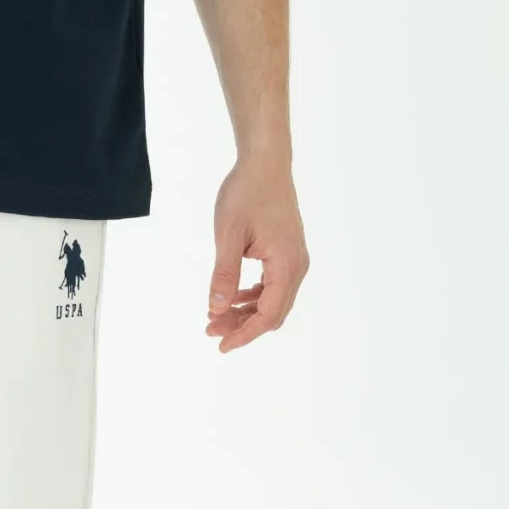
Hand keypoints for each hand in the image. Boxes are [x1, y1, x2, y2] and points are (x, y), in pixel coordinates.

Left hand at [206, 157, 308, 350]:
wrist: (265, 164)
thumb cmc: (246, 193)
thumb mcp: (228, 235)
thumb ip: (224, 275)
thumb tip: (217, 309)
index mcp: (286, 265)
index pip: (268, 314)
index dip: (244, 334)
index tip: (221, 344)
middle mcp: (297, 266)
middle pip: (273, 312)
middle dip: (243, 326)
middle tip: (211, 330)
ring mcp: (295, 259)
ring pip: (274, 300)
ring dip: (247, 312)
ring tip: (217, 316)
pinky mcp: (288, 252)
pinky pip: (274, 285)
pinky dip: (254, 295)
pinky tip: (233, 296)